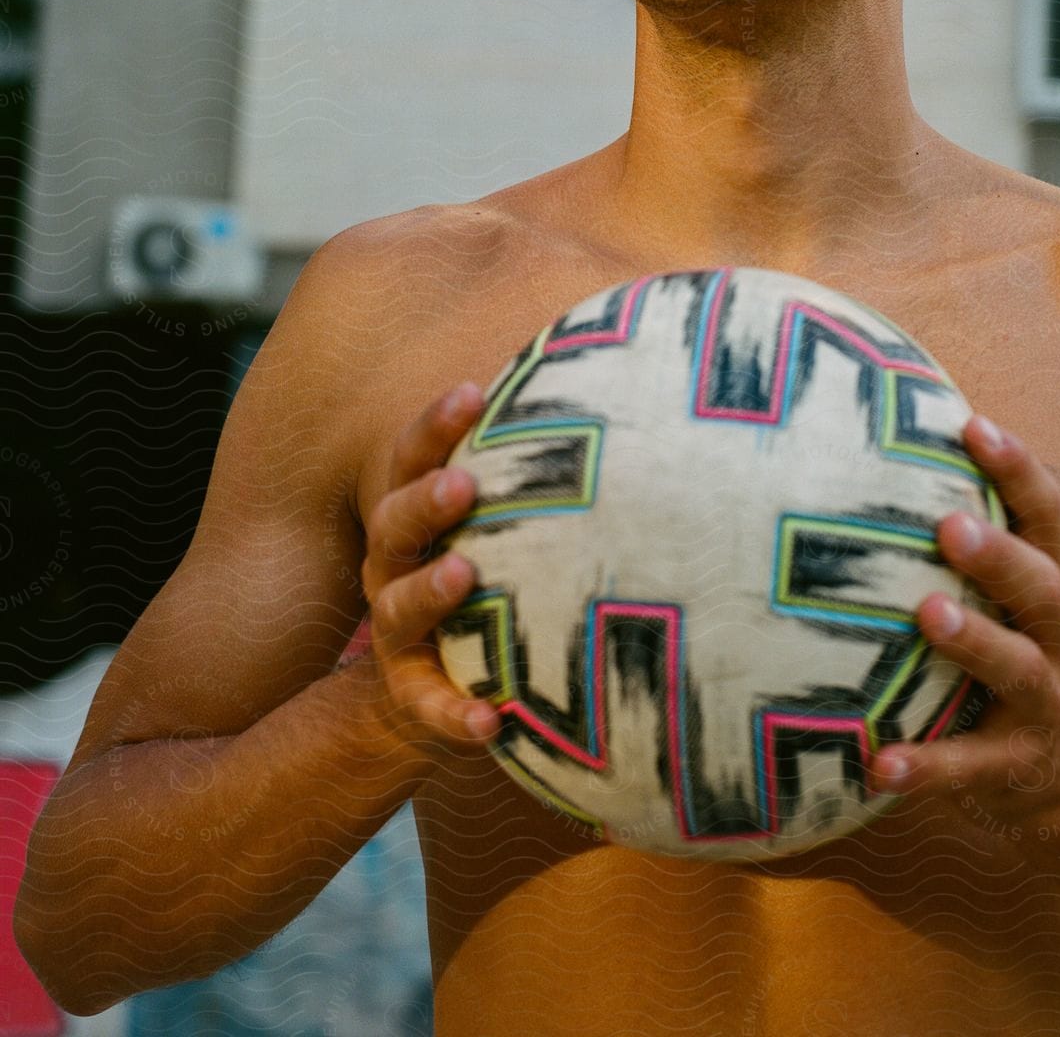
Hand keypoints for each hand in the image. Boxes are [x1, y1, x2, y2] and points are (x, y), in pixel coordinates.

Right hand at [360, 382, 499, 758]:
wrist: (435, 687)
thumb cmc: (489, 576)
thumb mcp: (498, 522)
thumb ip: (531, 472)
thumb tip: (617, 386)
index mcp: (414, 518)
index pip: (413, 459)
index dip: (435, 425)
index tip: (473, 391)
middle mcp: (394, 567)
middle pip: (394, 524)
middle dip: (426, 500)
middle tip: (465, 484)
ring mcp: (398, 634)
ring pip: (397, 609)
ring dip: (428, 592)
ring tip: (464, 573)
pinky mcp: (415, 696)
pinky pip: (429, 707)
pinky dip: (455, 715)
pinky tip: (489, 723)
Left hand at [872, 414, 1059, 827]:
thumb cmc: (1003, 646)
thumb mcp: (999, 590)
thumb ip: (959, 529)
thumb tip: (868, 439)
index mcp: (1051, 581)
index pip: (1046, 513)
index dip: (1017, 468)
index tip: (972, 425)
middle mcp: (1058, 633)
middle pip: (1040, 585)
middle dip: (998, 554)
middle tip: (948, 525)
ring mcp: (1042, 701)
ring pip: (1018, 667)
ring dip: (976, 641)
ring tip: (928, 616)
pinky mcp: (1014, 765)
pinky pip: (970, 768)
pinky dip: (928, 767)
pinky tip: (879, 765)